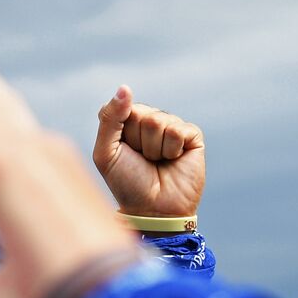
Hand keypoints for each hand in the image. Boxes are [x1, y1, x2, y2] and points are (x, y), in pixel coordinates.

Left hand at [93, 87, 204, 217]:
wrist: (153, 209)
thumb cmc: (127, 183)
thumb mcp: (106, 153)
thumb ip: (109, 118)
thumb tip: (125, 88)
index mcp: (127, 123)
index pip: (121, 107)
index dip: (119, 132)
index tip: (121, 152)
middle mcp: (149, 121)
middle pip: (141, 114)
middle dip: (137, 141)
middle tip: (141, 160)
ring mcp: (171, 127)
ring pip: (159, 122)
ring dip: (154, 148)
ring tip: (156, 163)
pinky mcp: (191, 135)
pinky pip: (178, 130)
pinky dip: (172, 150)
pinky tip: (173, 161)